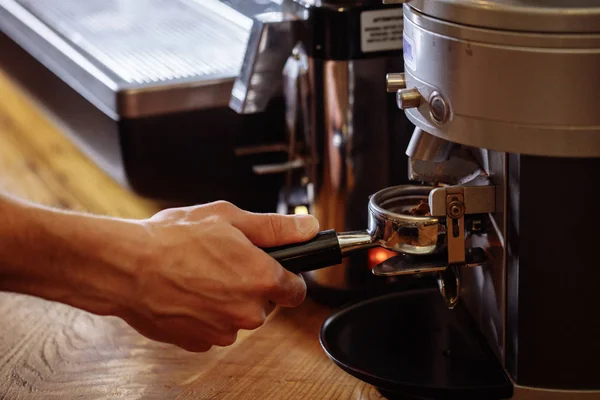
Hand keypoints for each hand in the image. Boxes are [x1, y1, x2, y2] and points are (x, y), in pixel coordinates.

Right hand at [117, 201, 318, 351]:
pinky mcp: (198, 342)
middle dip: (250, 285)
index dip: (286, 277)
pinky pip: (213, 328)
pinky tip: (187, 292)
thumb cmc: (172, 239)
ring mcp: (223, 330)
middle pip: (265, 303)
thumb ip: (276, 227)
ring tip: (199, 274)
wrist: (126, 266)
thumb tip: (308, 227)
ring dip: (226, 300)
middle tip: (222, 261)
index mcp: (262, 278)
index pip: (297, 290)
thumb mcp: (230, 218)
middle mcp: (247, 311)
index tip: (274, 269)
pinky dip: (205, 314)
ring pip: (237, 317)